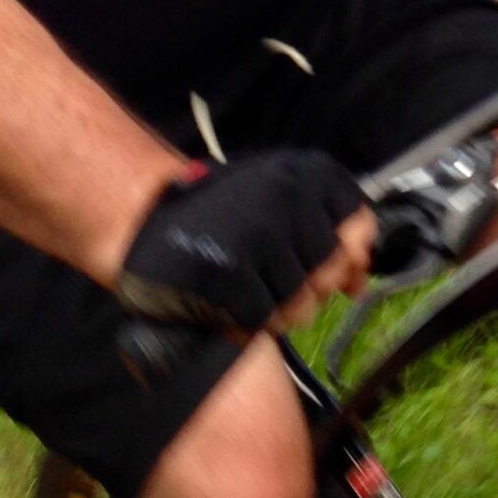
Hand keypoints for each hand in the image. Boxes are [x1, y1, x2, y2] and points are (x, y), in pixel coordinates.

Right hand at [113, 150, 373, 339]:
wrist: (137, 221)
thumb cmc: (211, 216)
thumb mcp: (273, 204)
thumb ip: (323, 231)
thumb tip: (360, 278)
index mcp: (302, 173)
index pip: (360, 223)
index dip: (353, 256)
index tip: (336, 269)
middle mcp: (285, 196)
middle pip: (330, 272)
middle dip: (305, 289)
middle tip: (267, 277)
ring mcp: (258, 233)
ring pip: (301, 302)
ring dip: (275, 311)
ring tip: (244, 289)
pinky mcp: (231, 272)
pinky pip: (262, 319)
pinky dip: (244, 324)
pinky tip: (225, 305)